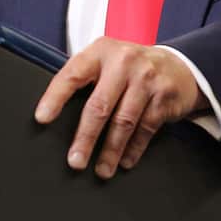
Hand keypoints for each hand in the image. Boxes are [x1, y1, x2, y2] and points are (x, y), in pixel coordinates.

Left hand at [34, 37, 202, 178]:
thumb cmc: (130, 68)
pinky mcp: (163, 96)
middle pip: (99, 105)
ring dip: (110, 150)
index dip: (55, 97)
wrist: (177, 65)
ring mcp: (146, 78)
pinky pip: (145, 128)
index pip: (72, 74)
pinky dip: (133, 149)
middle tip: (75, 161)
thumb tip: (55, 114)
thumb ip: (85, 78)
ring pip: (123, 121)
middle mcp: (123, 62)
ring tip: (101, 169)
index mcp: (100, 51)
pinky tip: (124, 160)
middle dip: (85, 137)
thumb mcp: (106, 62)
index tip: (42, 118)